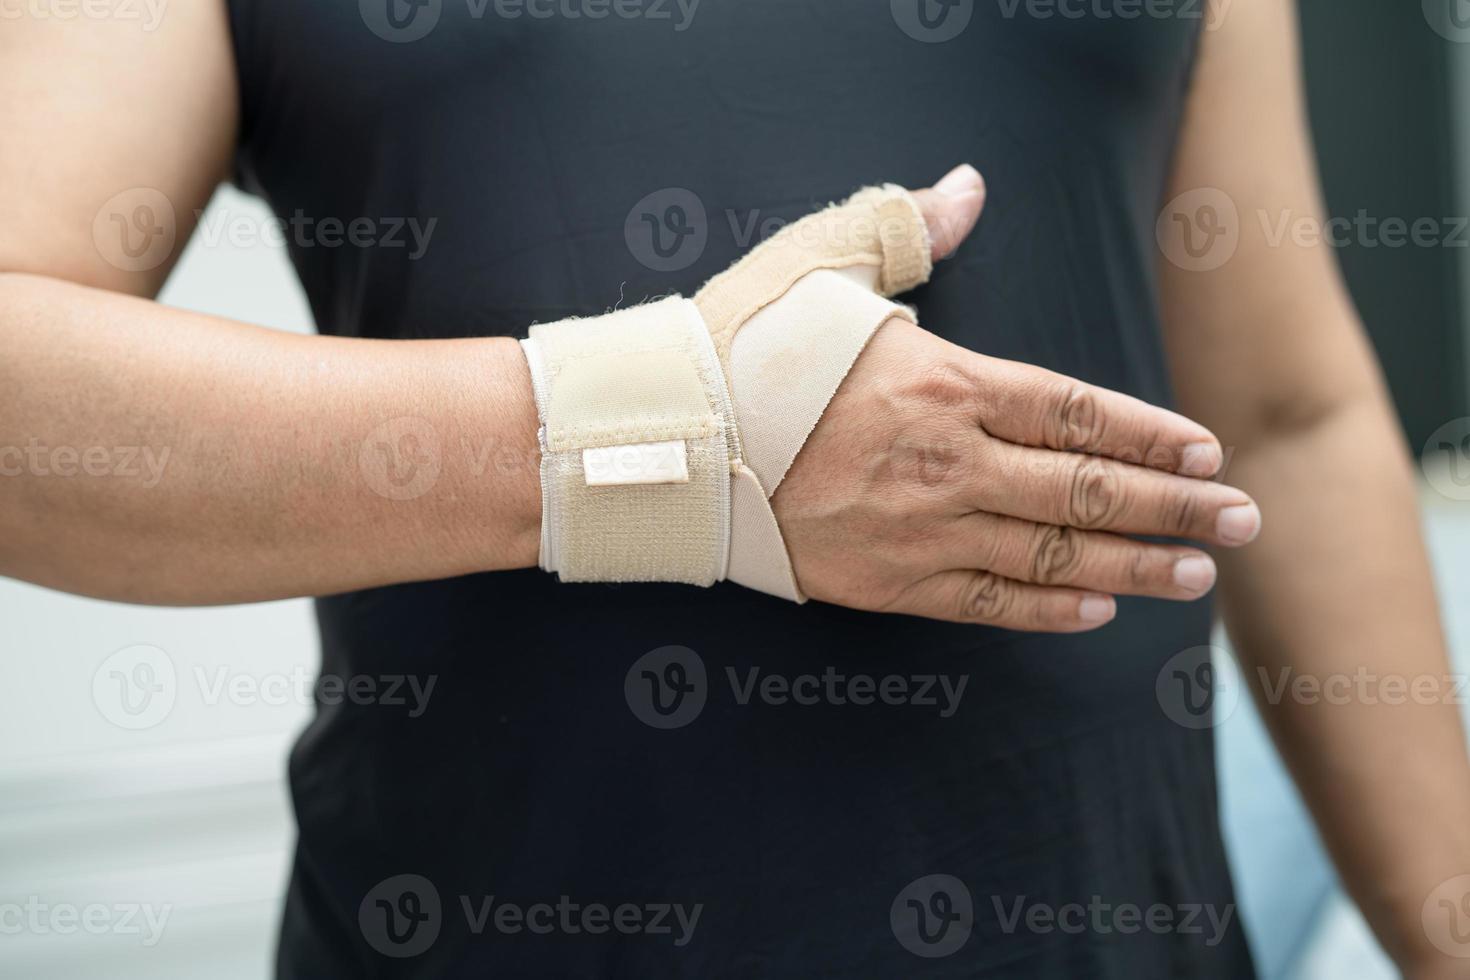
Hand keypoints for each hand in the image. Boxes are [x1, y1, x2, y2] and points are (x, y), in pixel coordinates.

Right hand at [771, 166, 1260, 629]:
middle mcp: (947, 463)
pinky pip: (984, 602)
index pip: (1077, 413)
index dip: (1151, 436)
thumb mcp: (823, 263)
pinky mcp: (884, 582)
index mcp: (944, 383)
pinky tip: (1097, 609)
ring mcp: (919, 530)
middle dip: (1175, 508)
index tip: (1208, 453)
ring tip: (1197, 577)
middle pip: (1085, 490)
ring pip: (1050, 554)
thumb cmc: (746, 348)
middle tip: (1243, 522)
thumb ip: (907, 229)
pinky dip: (1046, 608)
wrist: (669, 439)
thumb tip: (967, 187)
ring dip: (1133, 566)